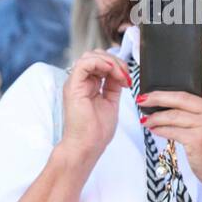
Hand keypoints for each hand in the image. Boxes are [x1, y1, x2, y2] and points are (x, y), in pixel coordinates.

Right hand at [59, 50, 129, 164]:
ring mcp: (75, 83)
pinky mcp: (73, 86)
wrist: (87, 145)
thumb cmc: (96, 131)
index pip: (100, 63)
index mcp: (87, 86)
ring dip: (110, 62)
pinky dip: (102, 63)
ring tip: (121, 75)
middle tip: (126, 75)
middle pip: (95, 56)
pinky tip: (113, 73)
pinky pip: (85, 63)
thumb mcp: (111, 102)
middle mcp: (80, 82)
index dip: (117, 65)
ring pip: (90, 56)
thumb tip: (121, 73)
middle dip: (115, 61)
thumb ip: (113, 85)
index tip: (128, 79)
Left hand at [138, 38, 201, 201]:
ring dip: (154, 116)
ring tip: (144, 118)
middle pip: (182, 96)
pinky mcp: (198, 139)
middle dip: (158, 97)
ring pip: (173, 114)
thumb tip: (174, 98)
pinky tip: (152, 128)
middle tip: (142, 97)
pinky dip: (158, 129)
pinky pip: (171, 130)